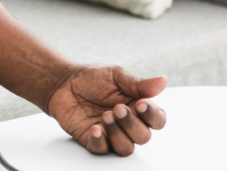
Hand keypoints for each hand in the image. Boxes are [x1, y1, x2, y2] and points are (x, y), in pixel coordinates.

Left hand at [46, 65, 167, 155]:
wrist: (64, 83)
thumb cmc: (92, 79)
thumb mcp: (115, 75)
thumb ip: (138, 83)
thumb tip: (162, 81)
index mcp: (138, 108)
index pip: (157, 120)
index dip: (152, 116)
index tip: (140, 104)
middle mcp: (127, 124)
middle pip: (143, 137)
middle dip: (132, 124)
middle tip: (117, 108)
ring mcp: (111, 134)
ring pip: (126, 148)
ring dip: (118, 134)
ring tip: (105, 116)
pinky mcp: (93, 140)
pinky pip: (102, 150)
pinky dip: (100, 141)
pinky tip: (95, 128)